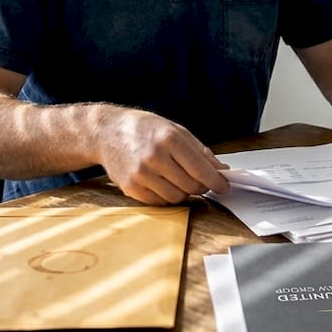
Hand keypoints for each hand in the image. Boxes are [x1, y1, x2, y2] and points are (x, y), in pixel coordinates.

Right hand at [93, 108, 230, 204]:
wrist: (107, 132)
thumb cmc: (144, 129)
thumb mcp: (175, 130)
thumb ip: (200, 151)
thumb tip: (220, 170)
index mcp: (169, 139)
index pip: (201, 169)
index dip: (216, 181)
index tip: (224, 186)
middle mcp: (154, 157)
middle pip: (191, 186)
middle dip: (201, 186)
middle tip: (200, 180)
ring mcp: (141, 174)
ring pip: (177, 197)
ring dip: (183, 191)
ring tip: (178, 178)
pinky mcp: (130, 188)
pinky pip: (160, 202)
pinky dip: (166, 196)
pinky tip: (163, 182)